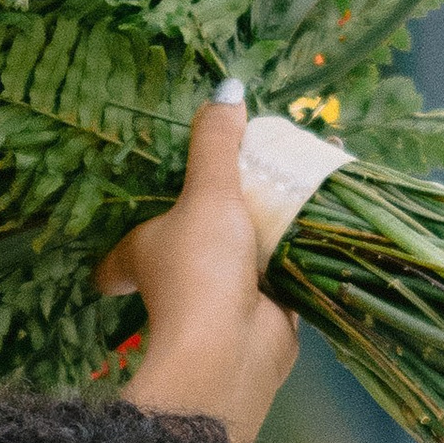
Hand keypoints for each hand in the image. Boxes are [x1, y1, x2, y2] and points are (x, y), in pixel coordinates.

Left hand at [107, 92, 300, 442]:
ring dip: (270, 221)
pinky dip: (303, 245)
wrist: (231, 352)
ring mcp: (224, 296)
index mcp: (145, 253)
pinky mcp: (268, 311)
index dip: (117, 245)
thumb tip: (227, 89)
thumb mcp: (205, 192)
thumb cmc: (200, 270)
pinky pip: (286, 268)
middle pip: (196, 237)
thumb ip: (216, 143)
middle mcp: (180, 278)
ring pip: (246, 250)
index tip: (124, 219)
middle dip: (215, 215)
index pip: (120, 252)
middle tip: (238, 175)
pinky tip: (326, 213)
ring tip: (296, 176)